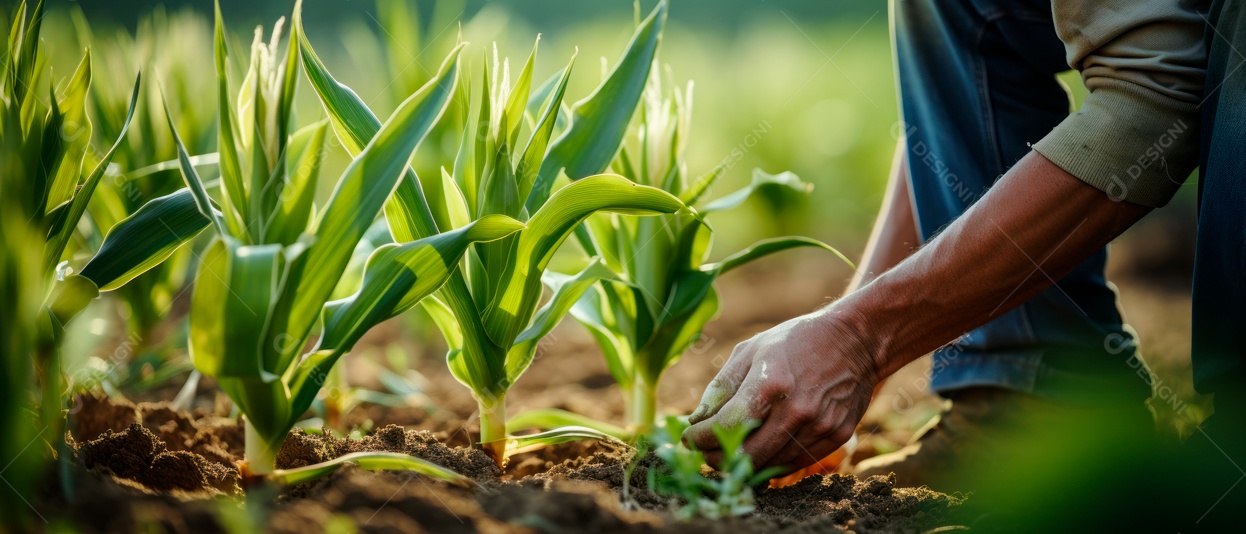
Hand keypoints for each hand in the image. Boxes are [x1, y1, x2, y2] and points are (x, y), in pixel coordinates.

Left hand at [681, 308, 877, 471]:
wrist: (856, 340)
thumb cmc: (796, 341)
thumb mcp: (752, 349)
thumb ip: (722, 387)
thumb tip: (696, 420)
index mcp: (770, 383)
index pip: (725, 427)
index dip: (700, 439)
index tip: (688, 438)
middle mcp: (796, 410)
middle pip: (745, 456)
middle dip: (715, 459)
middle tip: (704, 453)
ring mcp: (819, 427)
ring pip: (769, 466)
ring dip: (742, 465)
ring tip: (727, 453)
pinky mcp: (835, 437)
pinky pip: (794, 464)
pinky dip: (770, 463)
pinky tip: (758, 452)